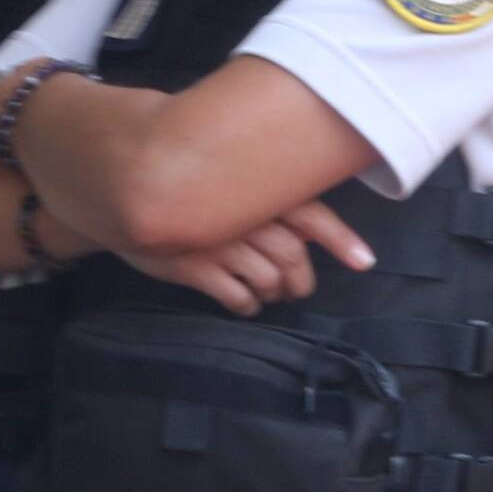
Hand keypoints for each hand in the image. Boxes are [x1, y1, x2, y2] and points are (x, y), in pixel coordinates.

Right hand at [118, 196, 376, 317]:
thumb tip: (310, 229)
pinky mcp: (192, 265)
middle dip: (301, 279)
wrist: (129, 196)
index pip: (310, 213)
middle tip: (299, 288)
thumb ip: (271, 202)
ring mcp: (217, 241)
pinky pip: (234, 295)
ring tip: (271, 294)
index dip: (340, 238)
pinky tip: (246, 303)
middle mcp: (242, 214)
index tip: (364, 261)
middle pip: (291, 255)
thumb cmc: (192, 190)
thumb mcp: (232, 186)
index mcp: (258, 190)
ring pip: (266, 279)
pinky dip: (247, 305)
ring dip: (274, 292)